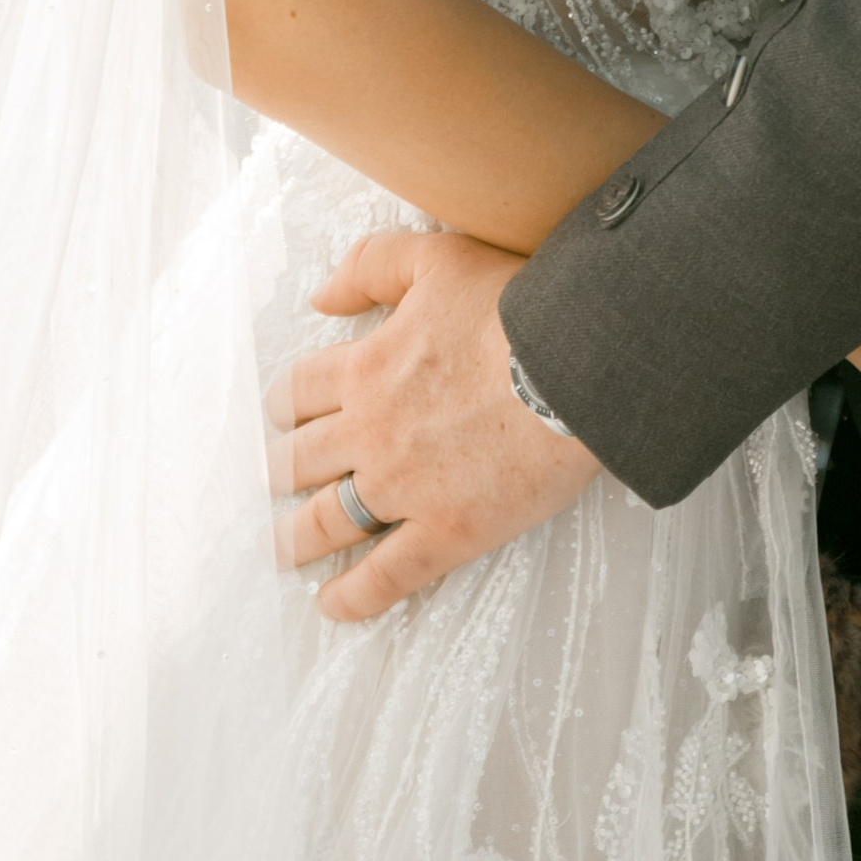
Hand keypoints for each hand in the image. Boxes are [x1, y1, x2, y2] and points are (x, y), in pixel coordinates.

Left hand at [268, 227, 598, 621]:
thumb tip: (319, 298)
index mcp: (366, 367)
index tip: (285, 420)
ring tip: (285, 550)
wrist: (580, 361)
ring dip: (296, 539)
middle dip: (282, 473)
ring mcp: (404, 487)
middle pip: (299, 461)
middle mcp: (371, 432)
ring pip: (325, 523)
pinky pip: (385, 575)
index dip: (285, 407)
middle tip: (280, 484)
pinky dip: (352, 595)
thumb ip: (369, 266)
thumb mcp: (435, 256)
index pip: (298, 393)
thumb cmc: (517, 304)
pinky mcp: (447, 530)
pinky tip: (332, 603)